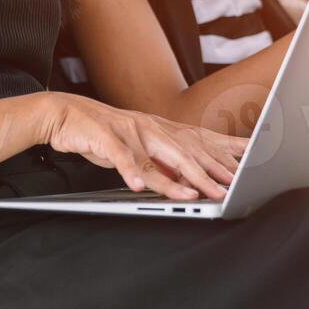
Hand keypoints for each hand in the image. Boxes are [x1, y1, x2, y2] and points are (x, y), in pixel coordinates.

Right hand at [41, 93, 247, 200]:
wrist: (65, 113)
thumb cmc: (104, 134)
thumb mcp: (138, 149)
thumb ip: (161, 164)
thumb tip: (186, 183)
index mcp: (162, 129)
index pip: (199, 145)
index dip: (221, 158)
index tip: (244, 173)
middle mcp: (151, 128)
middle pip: (185, 154)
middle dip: (207, 174)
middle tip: (226, 191)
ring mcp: (129, 132)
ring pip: (156, 159)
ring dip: (174, 180)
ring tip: (193, 195)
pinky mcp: (106, 137)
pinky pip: (120, 157)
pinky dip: (129, 172)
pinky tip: (137, 186)